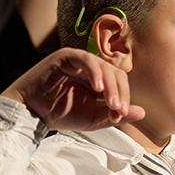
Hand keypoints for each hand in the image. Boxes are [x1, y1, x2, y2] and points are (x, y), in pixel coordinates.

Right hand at [0, 48, 144, 131]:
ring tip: (111, 103)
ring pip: (104, 67)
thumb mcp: (93, 118)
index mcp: (99, 79)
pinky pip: (86, 59)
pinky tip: (97, 87)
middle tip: (118, 109)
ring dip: (111, 86)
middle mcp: (90, 67)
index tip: (120, 115)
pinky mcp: (66, 56)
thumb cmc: (60, 113)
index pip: (120, 82)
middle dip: (119, 93)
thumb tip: (142, 112)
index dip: (124, 98)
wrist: (32, 113)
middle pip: (116, 73)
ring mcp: (79, 60)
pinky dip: (95, 72)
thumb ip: (115, 115)